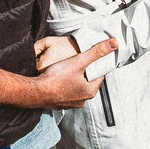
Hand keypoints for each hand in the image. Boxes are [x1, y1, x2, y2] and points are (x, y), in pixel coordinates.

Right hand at [0, 35, 119, 108]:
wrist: (35, 92)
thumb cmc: (56, 77)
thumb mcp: (78, 61)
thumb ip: (96, 52)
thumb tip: (114, 44)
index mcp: (90, 91)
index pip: (99, 75)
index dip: (95, 65)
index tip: (91, 58)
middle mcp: (82, 101)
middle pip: (87, 82)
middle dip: (84, 72)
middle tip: (77, 62)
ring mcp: (70, 104)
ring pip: (76, 88)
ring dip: (73, 80)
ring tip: (66, 70)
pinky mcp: (59, 104)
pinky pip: (65, 93)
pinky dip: (63, 86)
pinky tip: (57, 79)